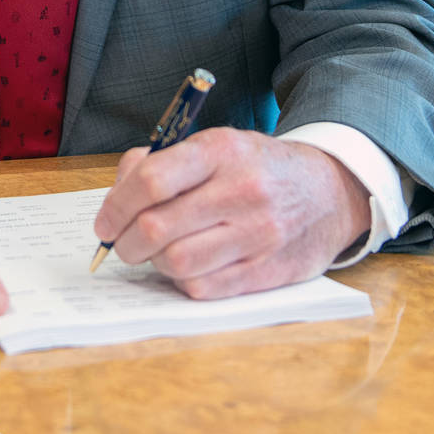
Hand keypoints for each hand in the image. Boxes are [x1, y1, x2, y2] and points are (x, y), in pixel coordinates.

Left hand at [90, 129, 371, 297]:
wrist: (329, 192)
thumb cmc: (258, 169)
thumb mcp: (216, 146)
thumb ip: (162, 163)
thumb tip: (117, 195)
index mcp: (221, 151)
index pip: (151, 181)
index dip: (115, 207)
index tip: (104, 223)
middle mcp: (241, 191)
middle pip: (157, 228)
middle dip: (125, 244)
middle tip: (122, 245)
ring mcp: (257, 233)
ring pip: (177, 263)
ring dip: (155, 263)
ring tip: (159, 254)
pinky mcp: (267, 270)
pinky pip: (204, 288)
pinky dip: (184, 282)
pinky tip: (189, 267)